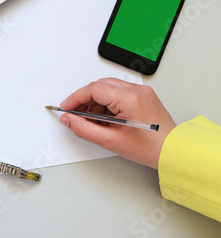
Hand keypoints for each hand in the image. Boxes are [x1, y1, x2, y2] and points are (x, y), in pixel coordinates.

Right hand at [59, 78, 175, 168]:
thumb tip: (68, 119)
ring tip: (93, 121)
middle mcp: (136, 91)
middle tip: (75, 114)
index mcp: (130, 99)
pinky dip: (107, 103)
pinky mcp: (143, 96)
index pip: (94, 89)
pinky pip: (118, 93)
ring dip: (95, 102)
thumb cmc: (150, 148)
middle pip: (99, 86)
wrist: (173, 151)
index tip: (66, 107)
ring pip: (108, 88)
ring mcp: (141, 92)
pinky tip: (105, 118)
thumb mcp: (110, 141)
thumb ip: (84, 129)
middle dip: (84, 99)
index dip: (75, 98)